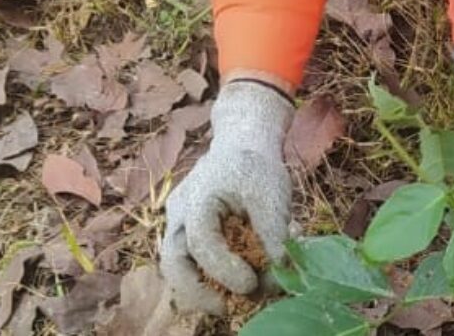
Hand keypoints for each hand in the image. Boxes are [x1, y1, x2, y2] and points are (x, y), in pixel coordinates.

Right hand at [160, 80, 294, 313]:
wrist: (242, 143)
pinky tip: (235, 284)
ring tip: (231, 304)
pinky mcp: (185, 233)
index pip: (201, 241)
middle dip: (197, 292)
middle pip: (172, 262)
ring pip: (175, 266)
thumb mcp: (272, 191)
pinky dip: (208, 278)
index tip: (251, 284)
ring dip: (201, 290)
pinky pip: (189, 262)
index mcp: (198, 198)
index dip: (223, 268)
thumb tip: (281, 268)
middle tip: (226, 308)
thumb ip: (274, 229)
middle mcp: (179, 214)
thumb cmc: (257, 165)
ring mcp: (177, 223)